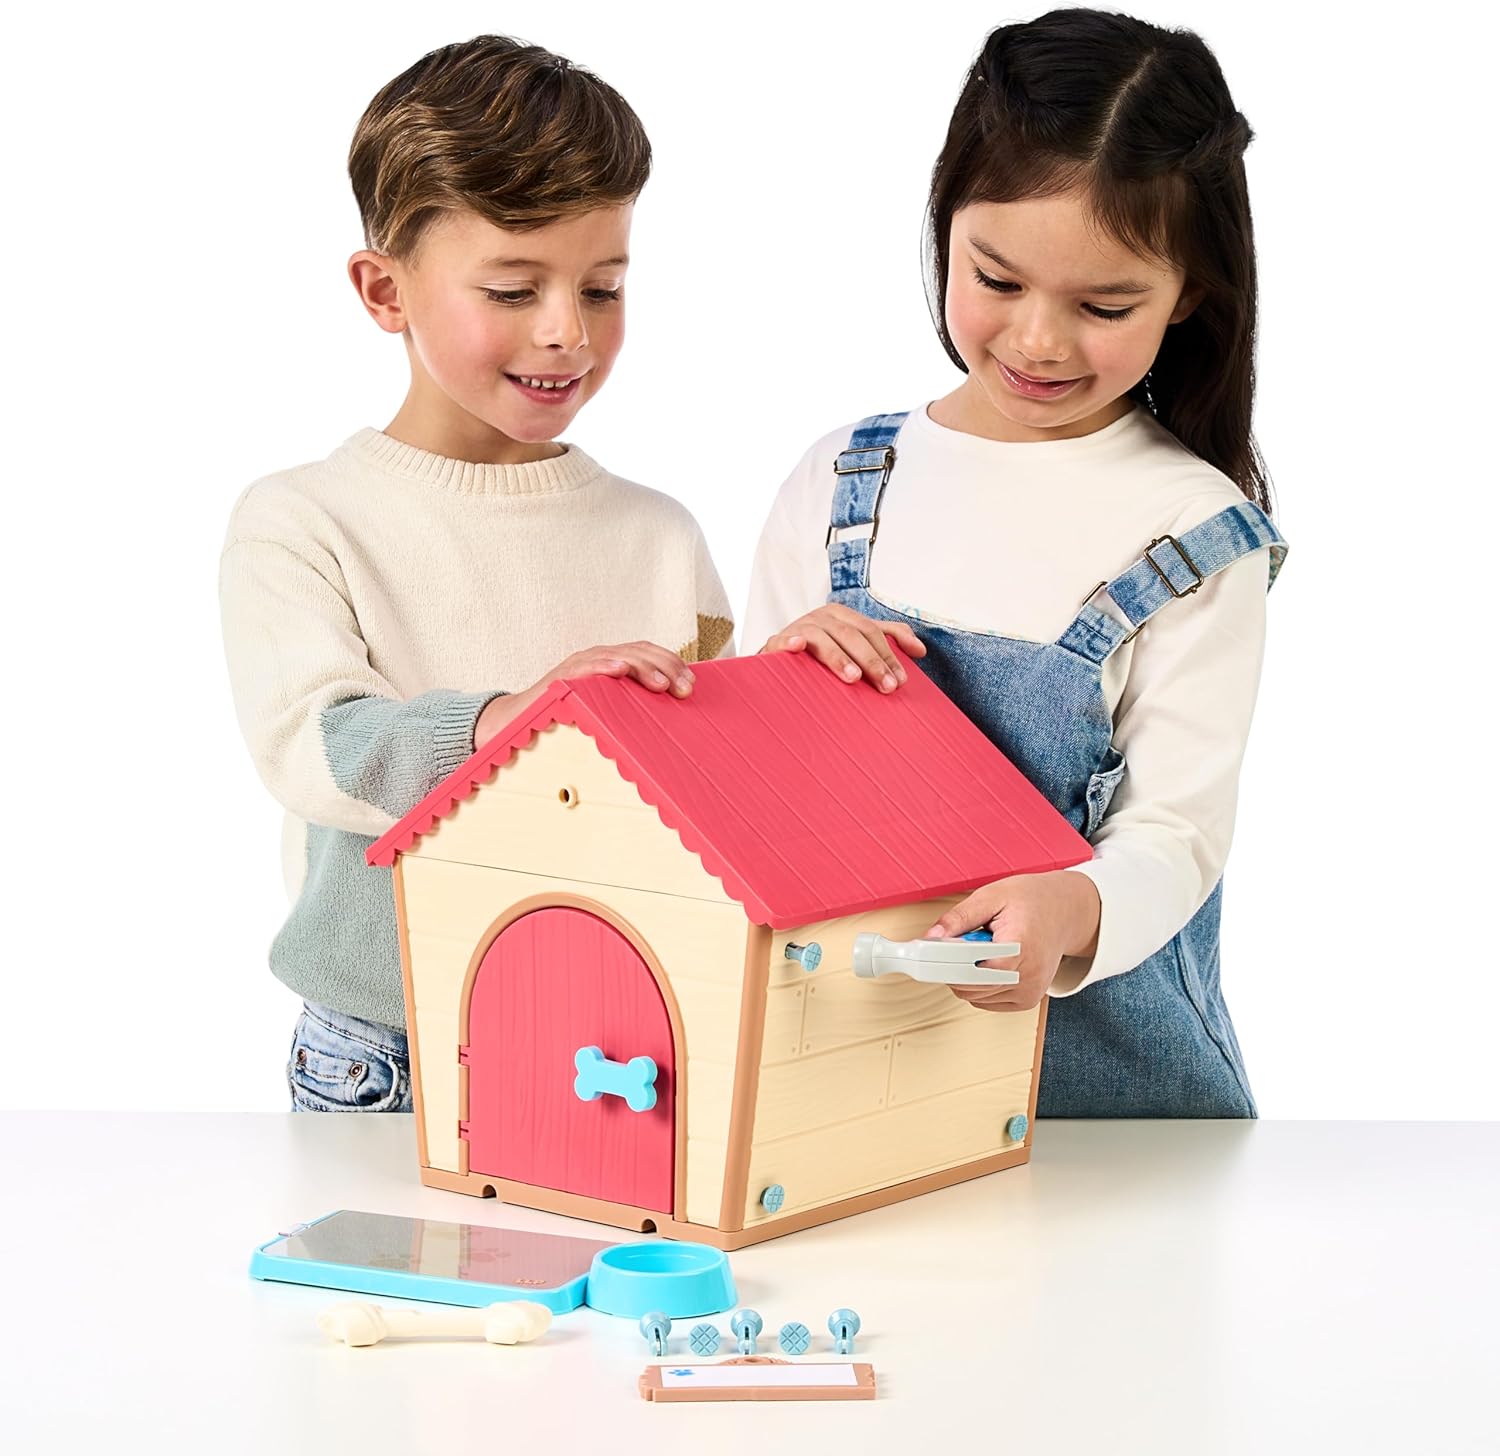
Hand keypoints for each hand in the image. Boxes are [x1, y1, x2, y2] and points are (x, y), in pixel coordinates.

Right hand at [476, 642, 693, 746]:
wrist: (519, 721)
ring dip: (643, 668)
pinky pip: (585, 666)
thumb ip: (631, 706)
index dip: (672, 664)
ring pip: (618, 657)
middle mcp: (599, 658)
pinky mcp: (562, 676)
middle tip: (685, 689)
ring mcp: (580, 664)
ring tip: (662, 683)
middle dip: (666, 668)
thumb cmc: (568, 718)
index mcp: (613, 664)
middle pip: (640, 652)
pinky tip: (620, 669)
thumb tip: (667, 716)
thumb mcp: (607, 710)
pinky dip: (603, 665)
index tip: (691, 684)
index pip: (648, 654)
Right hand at [760, 605, 925, 692]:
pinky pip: (783, 641)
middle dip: (872, 662)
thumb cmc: (821, 654)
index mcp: (841, 616)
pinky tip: (797, 648)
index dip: (889, 654)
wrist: (779, 661)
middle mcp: (821, 618)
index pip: (872, 631)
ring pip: (823, 639)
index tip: (903, 680)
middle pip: (852, 635)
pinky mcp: (776, 643)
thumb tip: (920, 650)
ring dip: (839, 657)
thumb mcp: (854, 643)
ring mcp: (798, 629)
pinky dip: (791, 643)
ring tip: (854, 678)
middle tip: (888, 687)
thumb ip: (886, 640)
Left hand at [923, 871, 1101, 1011]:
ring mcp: (1029, 992)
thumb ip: (959, 918)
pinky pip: (985, 1001)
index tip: (924, 953)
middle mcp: (1029, 975)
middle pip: (968, 986)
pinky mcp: (1027, 1000)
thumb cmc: (1032, 900)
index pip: (971, 969)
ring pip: (973, 995)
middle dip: (954, 964)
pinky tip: (991, 961)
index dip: (944, 961)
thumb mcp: (991, 896)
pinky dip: (978, 984)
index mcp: (1020, 945)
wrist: (1066, 911)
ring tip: (986, 947)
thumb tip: (931, 937)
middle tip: (964, 939)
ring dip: (967, 974)